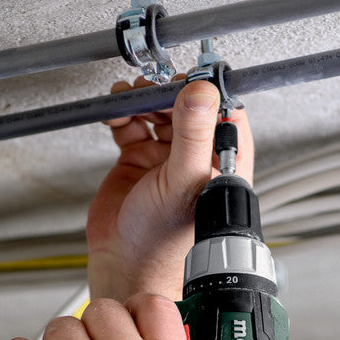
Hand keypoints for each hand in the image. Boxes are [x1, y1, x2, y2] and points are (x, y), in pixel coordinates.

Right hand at [87, 77, 254, 301]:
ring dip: (143, 97)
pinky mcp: (138, 159)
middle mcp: (196, 156)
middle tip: (152, 85)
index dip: (206, 89)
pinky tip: (116, 112)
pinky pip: (131, 124)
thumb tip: (201, 92)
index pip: (224, 109)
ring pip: (158, 110)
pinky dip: (121, 113)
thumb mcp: (184, 180)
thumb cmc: (166, 242)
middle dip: (167, 89)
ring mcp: (166, 157)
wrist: (126, 265)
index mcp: (221, 160)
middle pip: (186, 104)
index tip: (190, 75)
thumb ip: (194, 134)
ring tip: (131, 94)